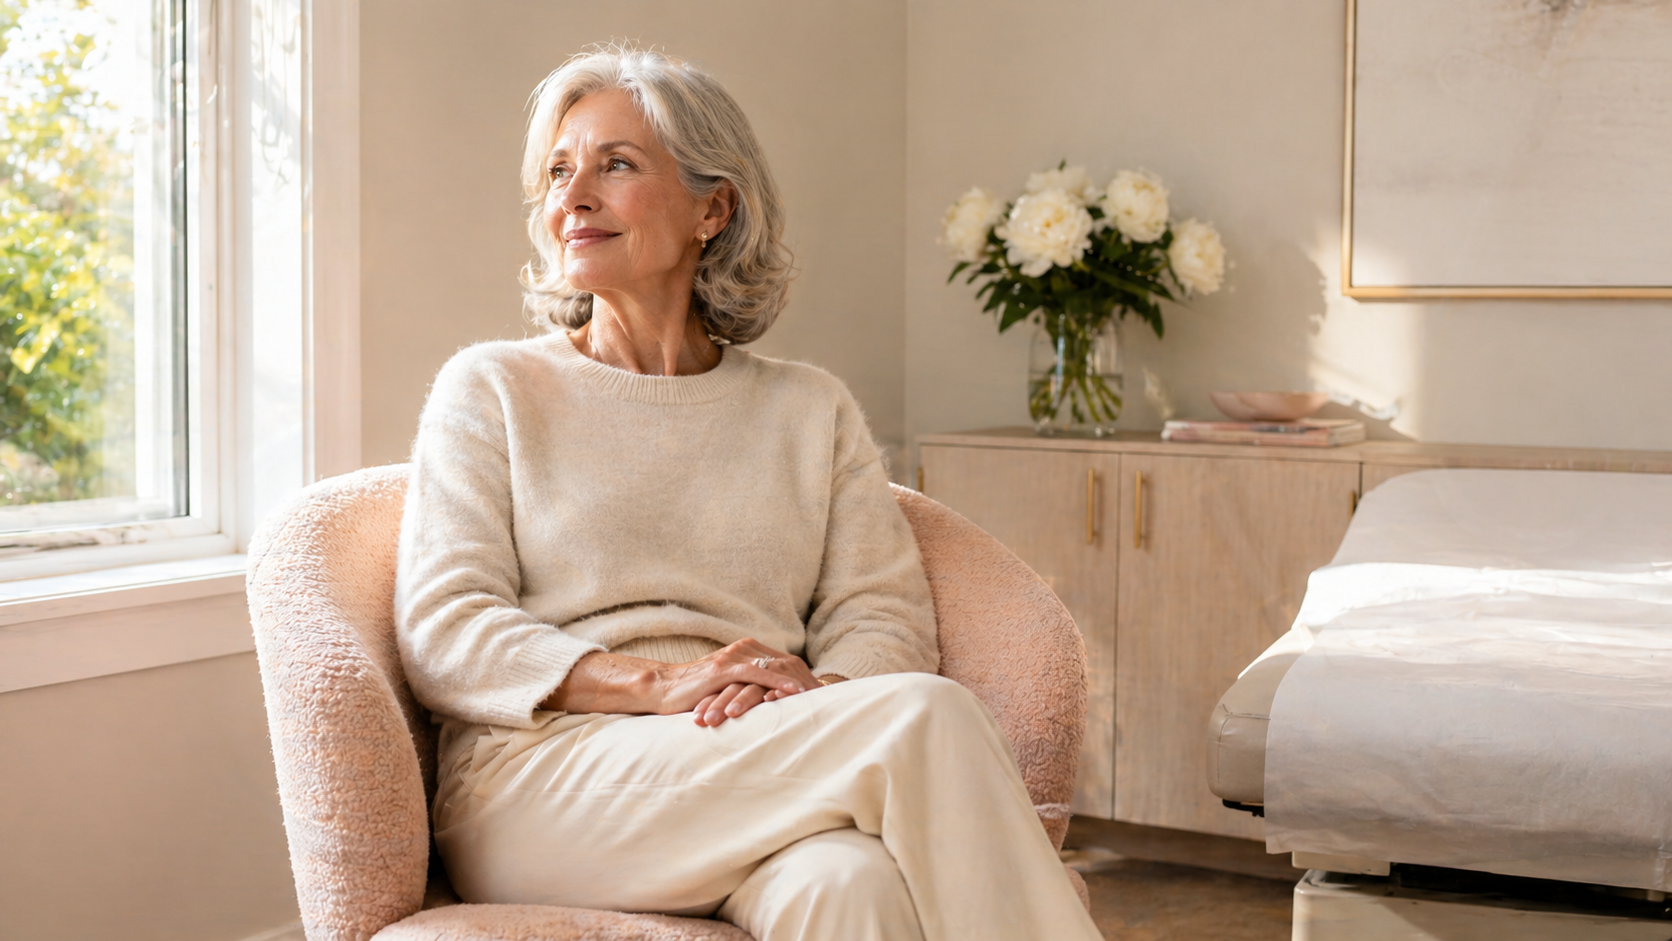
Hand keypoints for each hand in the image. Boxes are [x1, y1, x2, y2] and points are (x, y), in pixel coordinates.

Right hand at [675, 639, 819, 726]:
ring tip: (819, 696)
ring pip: (774, 667)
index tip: (822, 692)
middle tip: (828, 696)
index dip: (803, 677)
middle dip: (807, 679)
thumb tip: (765, 703)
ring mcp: (732, 658)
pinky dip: (777, 683)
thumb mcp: (726, 689)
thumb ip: (745, 688)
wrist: (662, 689)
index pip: (782, 663)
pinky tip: (793, 692)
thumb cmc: (693, 694)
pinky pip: (757, 674)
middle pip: (784, 663)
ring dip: (798, 682)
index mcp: (744, 652)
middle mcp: (742, 650)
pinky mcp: (723, 669)